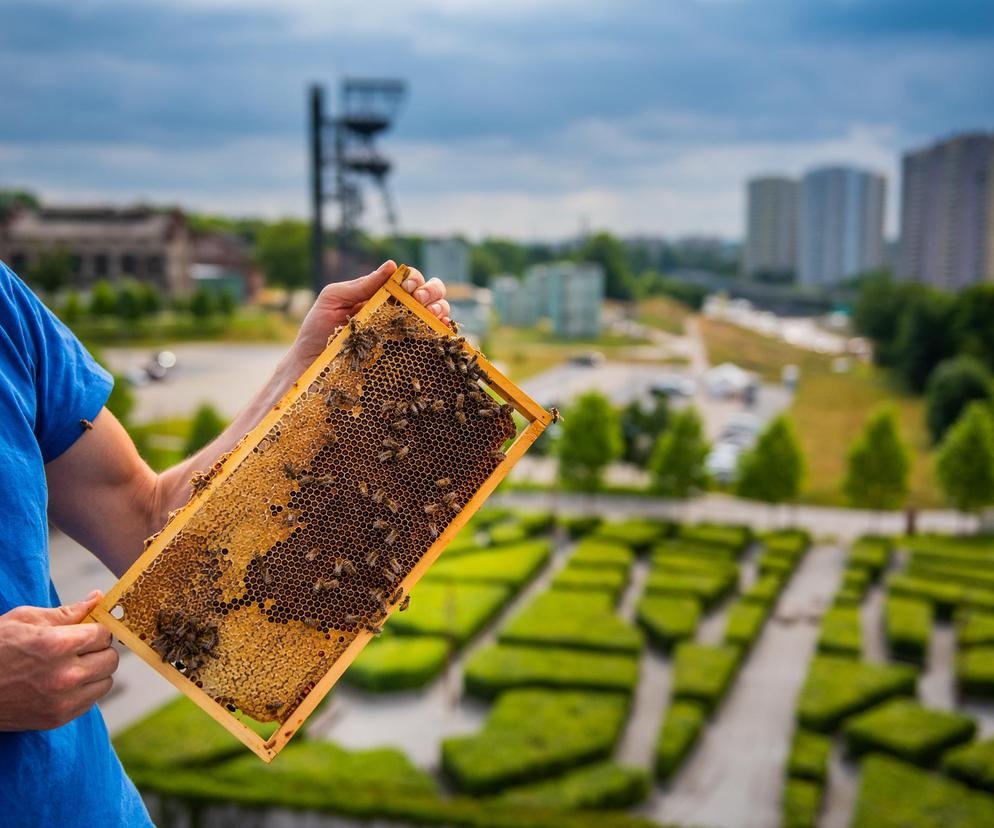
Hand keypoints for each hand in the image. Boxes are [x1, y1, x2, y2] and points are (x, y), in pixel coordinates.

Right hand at [0, 591, 118, 730]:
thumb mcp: (24, 619)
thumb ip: (67, 612)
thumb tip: (98, 598)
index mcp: (56, 645)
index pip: (103, 634)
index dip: (96, 629)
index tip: (87, 630)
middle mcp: (64, 675)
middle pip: (111, 659)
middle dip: (99, 649)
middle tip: (82, 647)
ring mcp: (61, 701)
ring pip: (106, 682)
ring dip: (96, 672)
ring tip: (73, 665)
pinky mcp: (56, 719)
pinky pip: (91, 701)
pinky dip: (85, 691)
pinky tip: (65, 683)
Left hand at [290, 261, 449, 366]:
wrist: (310, 368)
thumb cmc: (317, 332)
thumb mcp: (333, 300)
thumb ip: (360, 284)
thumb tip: (392, 266)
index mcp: (380, 296)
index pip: (408, 280)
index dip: (414, 279)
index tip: (407, 287)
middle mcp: (396, 313)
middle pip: (429, 294)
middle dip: (432, 290)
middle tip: (420, 298)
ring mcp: (404, 335)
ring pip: (436, 313)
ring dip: (440, 307)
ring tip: (430, 312)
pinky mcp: (407, 357)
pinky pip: (433, 341)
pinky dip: (443, 331)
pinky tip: (438, 329)